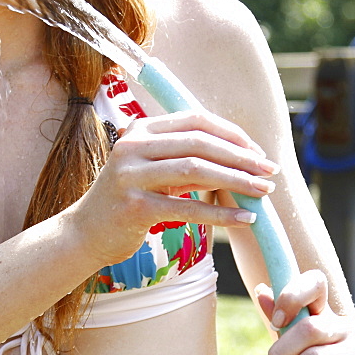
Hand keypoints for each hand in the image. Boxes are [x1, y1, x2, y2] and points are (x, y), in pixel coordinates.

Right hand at [74, 109, 279, 266]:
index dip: (232, 133)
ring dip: (237, 181)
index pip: (195, 120)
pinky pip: (187, 208)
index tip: (257, 151)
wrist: (84, 234)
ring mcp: (130, 175)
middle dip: (241, 157)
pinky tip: (244, 218)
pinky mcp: (134, 207)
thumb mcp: (152, 170)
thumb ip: (185, 158)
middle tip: (269, 171)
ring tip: (264, 192)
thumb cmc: (126, 201)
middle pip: (199, 143)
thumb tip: (239, 158)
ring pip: (196, 170)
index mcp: (140, 131)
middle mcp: (132, 147)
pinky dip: (221, 214)